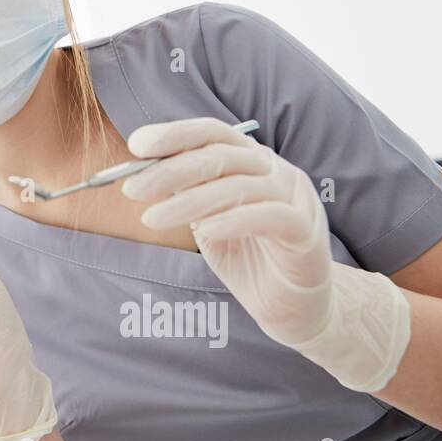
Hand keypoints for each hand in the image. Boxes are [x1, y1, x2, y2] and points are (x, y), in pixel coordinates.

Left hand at [121, 117, 410, 391]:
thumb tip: (140, 172)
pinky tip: (204, 232)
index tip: (136, 145)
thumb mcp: (206, 220)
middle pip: (221, 155)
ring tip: (152, 218)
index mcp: (252, 161)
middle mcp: (277, 171)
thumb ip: (184, 194)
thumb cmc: (246, 258)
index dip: (174, 134)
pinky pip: (270, 216)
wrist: (290, 308)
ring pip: (240, 186)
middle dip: (171, 169)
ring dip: (189, 201)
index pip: (213, 132)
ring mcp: (297, 199)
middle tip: (133, 189)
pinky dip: (233, 220)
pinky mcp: (308, 233)